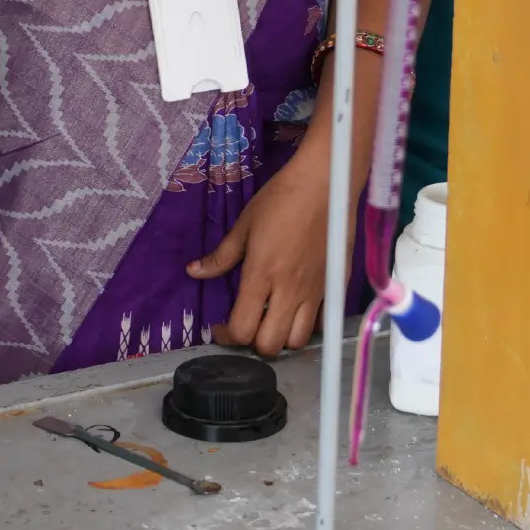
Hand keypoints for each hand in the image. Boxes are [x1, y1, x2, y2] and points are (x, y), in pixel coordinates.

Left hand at [190, 151, 335, 356]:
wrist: (325, 184)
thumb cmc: (280, 200)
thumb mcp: (244, 225)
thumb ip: (221, 256)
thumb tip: (193, 271)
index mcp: (261, 275)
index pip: (242, 330)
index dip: (227, 335)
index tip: (221, 325)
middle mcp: (289, 291)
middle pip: (270, 346)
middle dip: (253, 342)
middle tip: (247, 324)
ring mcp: (316, 292)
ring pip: (298, 341)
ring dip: (281, 338)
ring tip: (272, 320)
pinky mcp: (335, 287)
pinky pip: (322, 323)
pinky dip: (308, 326)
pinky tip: (298, 310)